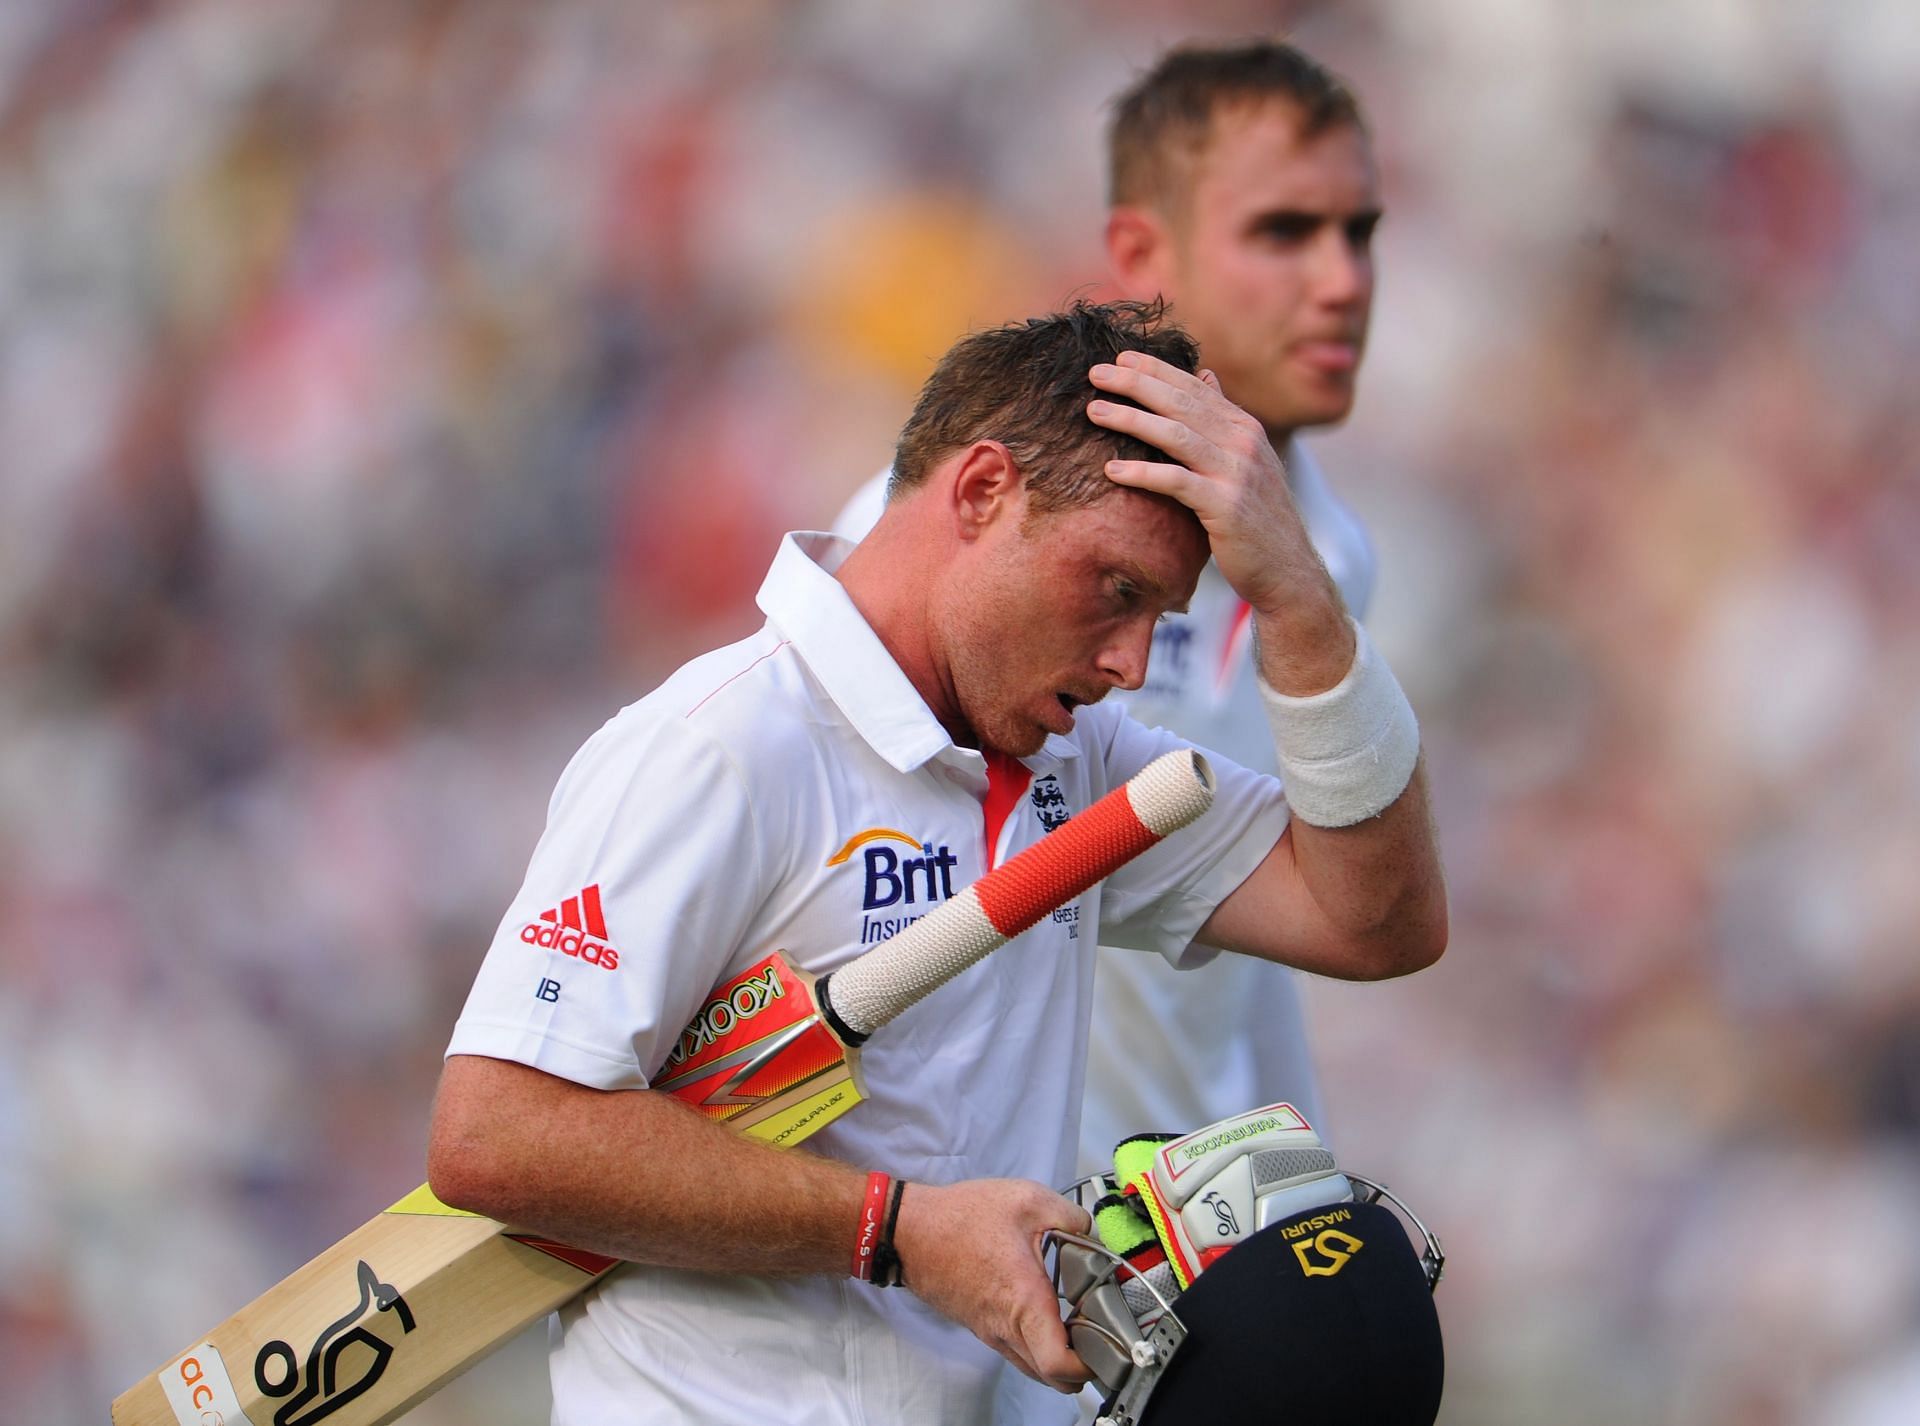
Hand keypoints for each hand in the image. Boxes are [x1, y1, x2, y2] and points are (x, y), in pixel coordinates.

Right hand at [892, 1178, 1092, 1393]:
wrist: (911, 1230)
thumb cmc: (961, 1218)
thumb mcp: (1027, 1200)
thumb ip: (1071, 1217)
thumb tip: (1092, 1232)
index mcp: (1023, 1302)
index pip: (1060, 1365)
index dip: (1089, 1365)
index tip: (1105, 1343)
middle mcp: (1005, 1328)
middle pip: (1052, 1378)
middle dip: (1081, 1366)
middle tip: (1097, 1334)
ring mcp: (989, 1332)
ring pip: (1033, 1367)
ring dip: (1058, 1357)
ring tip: (1075, 1323)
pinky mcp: (980, 1326)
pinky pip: (1016, 1350)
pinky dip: (1037, 1344)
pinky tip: (1046, 1311)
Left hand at [1088, 351, 1353, 692]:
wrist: (1287, 569)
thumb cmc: (1256, 517)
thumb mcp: (1245, 460)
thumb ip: (1222, 420)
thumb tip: (1205, 374)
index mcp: (1244, 427)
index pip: (1194, 387)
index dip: (1156, 370)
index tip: (1119, 358)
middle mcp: (1243, 442)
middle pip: (1181, 402)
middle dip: (1136, 384)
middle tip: (1095, 373)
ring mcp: (1236, 472)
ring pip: (1176, 435)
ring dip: (1132, 420)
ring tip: (1094, 411)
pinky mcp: (1225, 506)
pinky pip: (1176, 482)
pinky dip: (1142, 473)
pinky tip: (1111, 470)